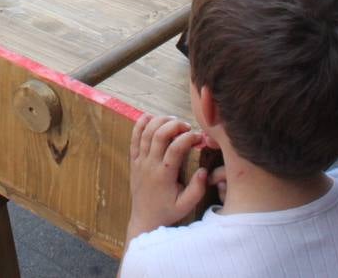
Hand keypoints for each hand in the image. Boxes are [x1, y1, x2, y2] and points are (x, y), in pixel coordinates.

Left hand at [126, 114, 207, 242]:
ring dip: (159, 122)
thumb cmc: (167, 212)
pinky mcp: (133, 161)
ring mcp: (139, 162)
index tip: (199, 137)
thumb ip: (197, 189)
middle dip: (174, 125)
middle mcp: (149, 165)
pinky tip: (149, 117)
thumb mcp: (186, 205)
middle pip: (159, 135)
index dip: (188, 138)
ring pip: (146, 133)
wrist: (144, 219)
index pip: (175, 148)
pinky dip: (140, 125)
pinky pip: (133, 139)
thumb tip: (204, 170)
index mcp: (164, 175)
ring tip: (173, 120)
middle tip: (187, 126)